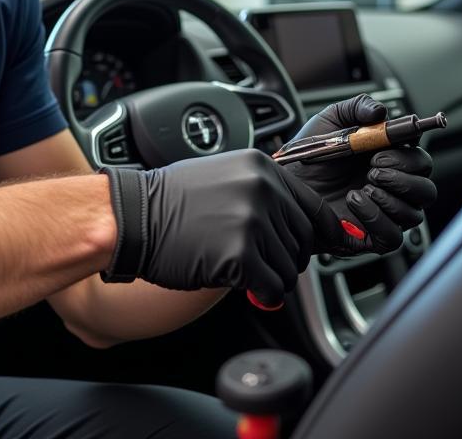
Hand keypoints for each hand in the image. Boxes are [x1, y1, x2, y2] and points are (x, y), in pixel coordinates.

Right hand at [101, 149, 313, 307]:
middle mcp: (262, 189)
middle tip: (259, 261)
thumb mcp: (227, 177)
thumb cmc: (172, 202)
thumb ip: (265, 195)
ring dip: (270, 276)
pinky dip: (262, 294)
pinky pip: (273, 287)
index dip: (320, 232)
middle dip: (286, 257)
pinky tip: (241, 285)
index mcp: (261, 168)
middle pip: (302, 240)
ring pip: (289, 267)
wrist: (133, 217)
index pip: (312, 206)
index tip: (327, 246)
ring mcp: (252, 221)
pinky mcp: (241, 254)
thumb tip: (304, 225)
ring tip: (239, 267)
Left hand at [278, 94, 436, 256]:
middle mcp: (391, 189)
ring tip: (362, 185)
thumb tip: (382, 111)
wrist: (283, 185)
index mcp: (388, 160)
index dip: (409, 152)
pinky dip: (377, 217)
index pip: (420, 159)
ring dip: (392, 197)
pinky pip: (393, 237)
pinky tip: (355, 201)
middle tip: (373, 167)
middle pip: (426, 189)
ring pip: (415, 214)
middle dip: (404, 176)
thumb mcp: (329, 121)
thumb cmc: (308, 156)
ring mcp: (382, 214)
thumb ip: (357, 107)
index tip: (383, 146)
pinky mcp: (370, 238)